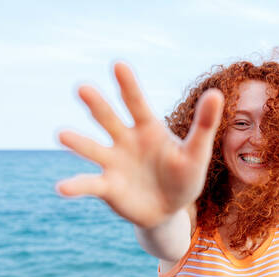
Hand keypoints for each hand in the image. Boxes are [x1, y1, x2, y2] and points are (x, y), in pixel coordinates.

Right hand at [56, 62, 223, 227]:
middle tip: (83, 88)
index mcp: (148, 128)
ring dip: (78, 142)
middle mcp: (126, 140)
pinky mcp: (107, 187)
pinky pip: (89, 184)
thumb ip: (204, 124)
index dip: (129, 85)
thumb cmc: (184, 177)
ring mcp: (114, 163)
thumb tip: (216, 93)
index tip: (119, 64)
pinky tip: (62, 187)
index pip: (136, 102)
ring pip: (93, 149)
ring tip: (63, 135)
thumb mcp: (197, 152)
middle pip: (109, 119)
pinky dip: (76, 185)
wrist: (170, 210)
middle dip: (97, 105)